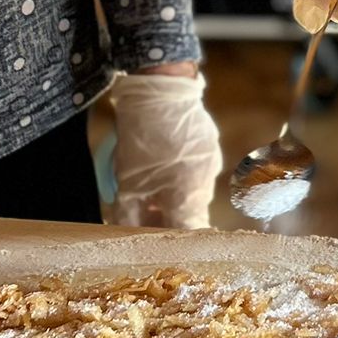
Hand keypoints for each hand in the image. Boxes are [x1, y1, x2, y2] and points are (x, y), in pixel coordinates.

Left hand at [109, 70, 222, 228]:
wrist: (160, 93)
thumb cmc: (142, 142)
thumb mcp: (128, 185)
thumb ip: (129, 216)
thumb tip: (126, 234)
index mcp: (189, 197)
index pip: (188, 234)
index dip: (173, 242)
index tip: (157, 244)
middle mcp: (207, 183)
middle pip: (191, 213)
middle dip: (169, 219)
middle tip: (144, 215)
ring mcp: (211, 163)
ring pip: (194, 192)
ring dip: (174, 197)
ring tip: (150, 187)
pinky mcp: (210, 146)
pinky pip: (197, 171)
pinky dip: (181, 176)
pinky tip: (162, 164)